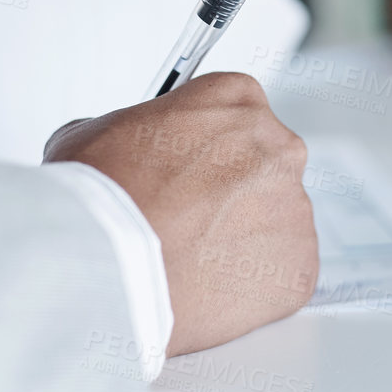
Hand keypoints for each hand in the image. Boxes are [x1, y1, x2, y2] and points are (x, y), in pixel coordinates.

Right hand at [43, 72, 316, 356]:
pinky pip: (281, 277)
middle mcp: (279, 148)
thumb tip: (126, 147)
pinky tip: (209, 291)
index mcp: (237, 100)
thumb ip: (131, 131)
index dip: (204, 149)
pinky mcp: (299, 268)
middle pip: (262, 170)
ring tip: (189, 264)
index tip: (185, 172)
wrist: (109, 267)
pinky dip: (251, 288)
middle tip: (184, 223)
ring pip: (274, 226)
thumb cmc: (99, 200)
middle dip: (228, 196)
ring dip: (240, 241)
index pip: (235, 116)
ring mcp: (295, 209)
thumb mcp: (92, 132)